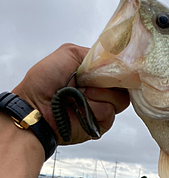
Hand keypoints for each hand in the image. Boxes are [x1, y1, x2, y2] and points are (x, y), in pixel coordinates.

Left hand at [12, 43, 129, 144]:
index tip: (114, 67)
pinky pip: (110, 113)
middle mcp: (100, 91)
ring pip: (120, 100)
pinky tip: (80, 108)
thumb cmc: (43, 82)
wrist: (35, 107)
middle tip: (87, 82)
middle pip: (124, 85)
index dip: (119, 68)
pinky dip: (95, 109)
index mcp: (94, 74)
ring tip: (80, 95)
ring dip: (99, 95)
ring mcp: (101, 107)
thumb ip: (95, 54)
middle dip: (108, 81)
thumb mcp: (69, 53)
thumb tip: (115, 59)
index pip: (119, 70)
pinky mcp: (100, 124)